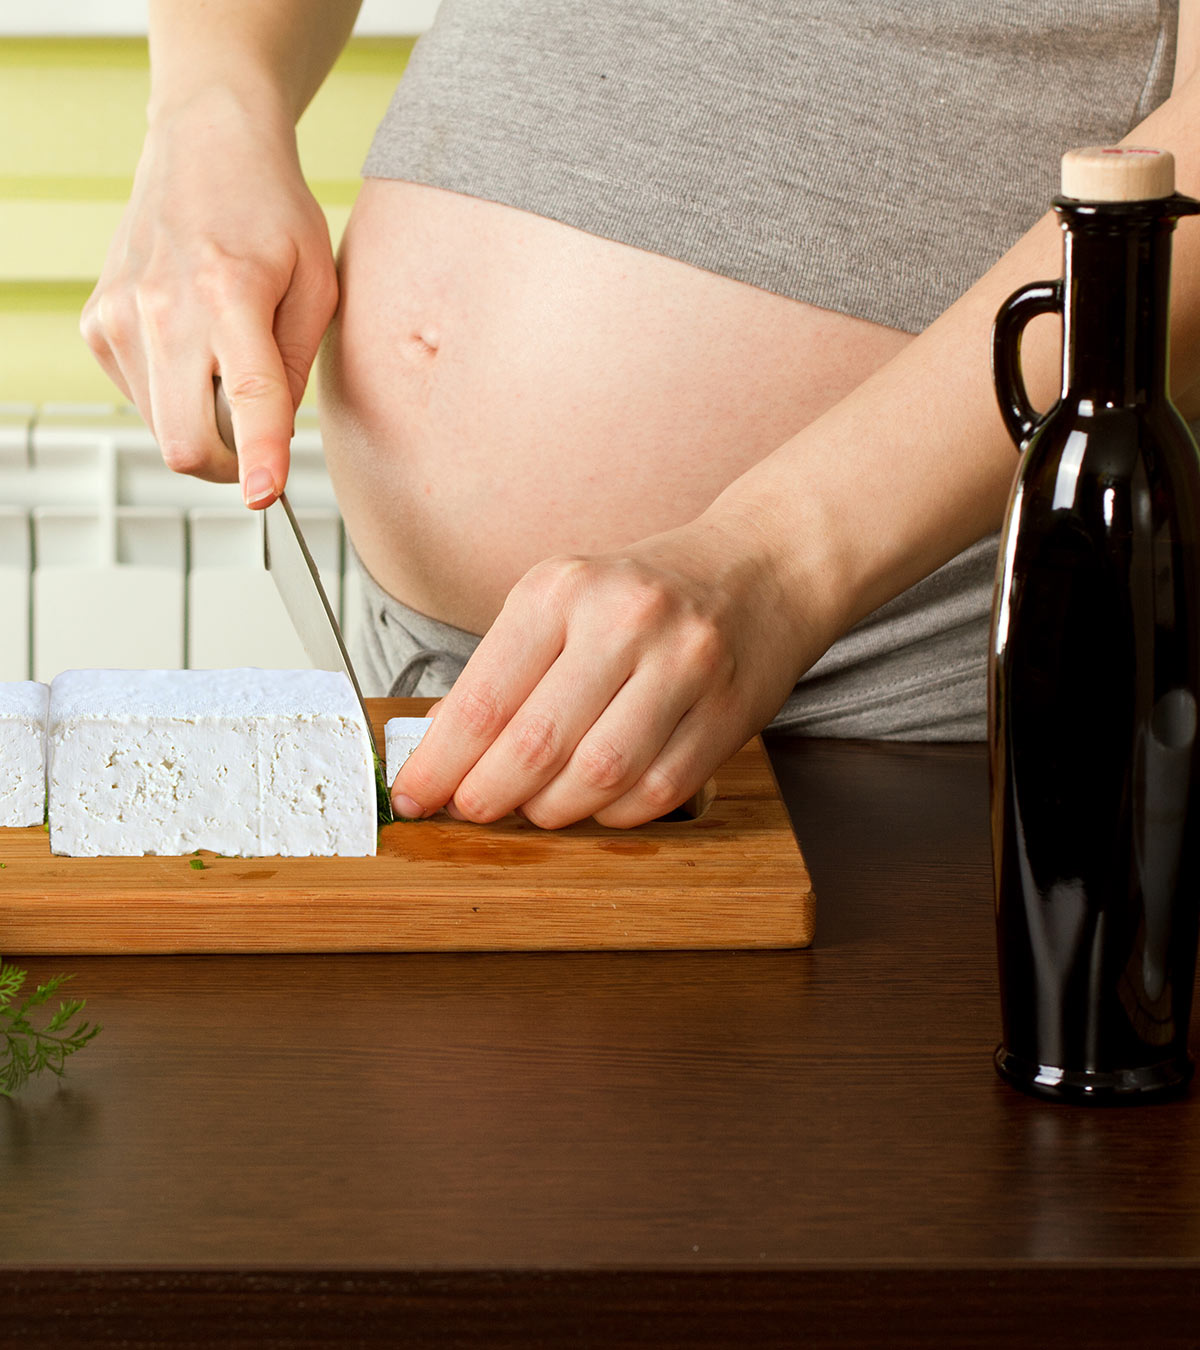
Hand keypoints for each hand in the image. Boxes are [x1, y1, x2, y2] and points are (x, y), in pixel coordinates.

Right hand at [80, 87, 337, 507]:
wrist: (204, 145)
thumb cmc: (271, 211)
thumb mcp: (317, 284)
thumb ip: (295, 367)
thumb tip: (273, 437)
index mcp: (230, 294)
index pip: (248, 396)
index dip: (258, 457)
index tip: (265, 496)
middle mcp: (162, 308)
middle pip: (185, 441)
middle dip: (230, 465)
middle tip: (259, 443)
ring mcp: (119, 318)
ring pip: (163, 431)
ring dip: (203, 425)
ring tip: (226, 365)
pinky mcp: (97, 325)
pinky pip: (142, 401)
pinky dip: (174, 397)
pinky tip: (193, 347)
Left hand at [389, 512, 809, 828]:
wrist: (762, 565)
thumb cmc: (643, 592)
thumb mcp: (562, 601)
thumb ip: (504, 669)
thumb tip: (440, 745)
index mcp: (562, 589)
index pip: (482, 700)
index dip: (439, 764)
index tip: (413, 796)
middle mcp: (624, 622)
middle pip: (536, 746)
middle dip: (488, 797)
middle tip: (471, 812)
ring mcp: (684, 666)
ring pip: (597, 778)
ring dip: (553, 811)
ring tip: (535, 807)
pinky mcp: (730, 712)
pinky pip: (657, 791)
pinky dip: (615, 812)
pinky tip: (598, 801)